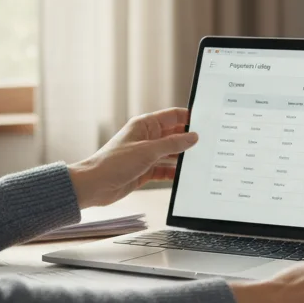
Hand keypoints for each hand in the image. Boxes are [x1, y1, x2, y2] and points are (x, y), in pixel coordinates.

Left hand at [67, 108, 198, 208]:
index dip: (189, 117)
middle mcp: (147, 138)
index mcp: (145, 125)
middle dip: (189, 140)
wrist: (94, 185)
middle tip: (208, 144)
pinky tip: (185, 176)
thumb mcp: (148, 151)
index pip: (173, 116)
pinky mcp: (144, 171)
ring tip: (201, 161)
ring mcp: (146, 155)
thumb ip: (173, 144)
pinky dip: (173, 172)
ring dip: (183, 158)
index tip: (207, 122)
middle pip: (174, 135)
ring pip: (171, 153)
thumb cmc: (114, 163)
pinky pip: (164, 170)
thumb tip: (192, 136)